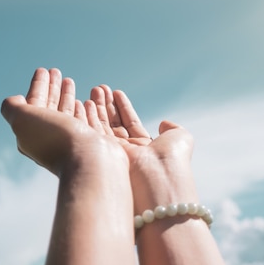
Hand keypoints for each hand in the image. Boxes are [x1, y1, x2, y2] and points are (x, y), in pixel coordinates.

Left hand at [0, 68, 127, 175]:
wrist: (89, 160)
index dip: (37, 86)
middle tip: (56, 71)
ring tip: (69, 81)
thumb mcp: (23, 119)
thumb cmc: (57, 138)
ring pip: (66, 113)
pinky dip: (82, 108)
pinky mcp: (89, 142)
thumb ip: (12, 107)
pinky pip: (83, 120)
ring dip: (66, 96)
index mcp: (32, 134)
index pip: (33, 104)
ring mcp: (71, 141)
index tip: (43, 70)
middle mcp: (50, 139)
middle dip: (51, 88)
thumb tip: (15, 100)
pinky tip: (85, 102)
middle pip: (49, 107)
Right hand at [89, 85, 197, 210]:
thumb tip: (163, 122)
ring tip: (93, 90)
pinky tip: (84, 102)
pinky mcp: (102, 155)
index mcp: (145, 147)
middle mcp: (128, 151)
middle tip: (98, 88)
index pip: (131, 122)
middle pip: (114, 123)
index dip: (123, 107)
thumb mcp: (179, 136)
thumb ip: (171, 127)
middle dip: (106, 106)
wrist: (160, 175)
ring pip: (102, 127)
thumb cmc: (173, 157)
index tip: (115, 92)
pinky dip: (88, 118)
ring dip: (96, 108)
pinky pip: (93, 133)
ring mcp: (114, 154)